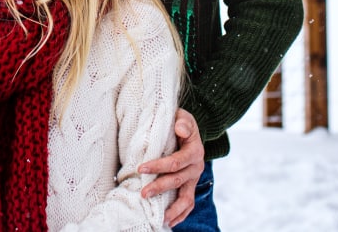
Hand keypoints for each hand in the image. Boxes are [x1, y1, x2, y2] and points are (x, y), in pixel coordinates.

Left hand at [138, 108, 203, 226]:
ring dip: (173, 209)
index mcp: (194, 150)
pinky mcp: (190, 185)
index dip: (158, 166)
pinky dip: (181, 214)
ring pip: (186, 198)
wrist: (188, 129)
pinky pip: (188, 203)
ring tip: (161, 218)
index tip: (141, 167)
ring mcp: (194, 178)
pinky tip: (169, 222)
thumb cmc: (181, 122)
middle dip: (160, 187)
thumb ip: (183, 122)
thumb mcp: (184, 116)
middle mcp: (196, 167)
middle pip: (177, 180)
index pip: (176, 161)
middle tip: (143, 193)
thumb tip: (180, 128)